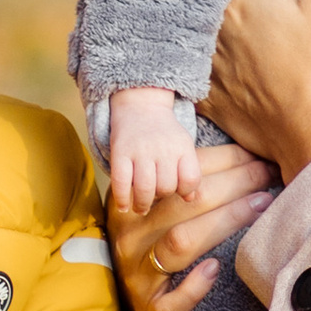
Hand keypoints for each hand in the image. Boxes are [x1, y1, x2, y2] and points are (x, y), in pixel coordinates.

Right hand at [107, 140, 278, 310]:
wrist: (120, 297)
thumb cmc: (151, 241)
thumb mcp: (155, 208)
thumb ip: (186, 185)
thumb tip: (247, 156)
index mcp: (132, 202)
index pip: (180, 174)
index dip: (222, 161)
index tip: (255, 154)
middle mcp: (130, 235)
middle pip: (184, 203)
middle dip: (233, 184)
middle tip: (267, 173)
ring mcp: (137, 274)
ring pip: (182, 241)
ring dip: (225, 220)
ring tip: (260, 205)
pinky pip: (171, 301)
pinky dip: (194, 286)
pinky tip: (216, 269)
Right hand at [109, 88, 203, 211]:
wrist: (141, 103)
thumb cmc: (164, 133)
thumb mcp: (182, 146)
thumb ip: (188, 172)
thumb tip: (189, 200)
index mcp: (182, 146)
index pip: (191, 179)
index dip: (185, 191)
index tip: (177, 191)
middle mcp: (162, 147)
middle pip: (166, 187)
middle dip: (161, 195)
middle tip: (155, 194)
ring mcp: (140, 149)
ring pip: (145, 189)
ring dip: (142, 204)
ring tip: (141, 207)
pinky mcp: (120, 151)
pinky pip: (120, 182)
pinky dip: (122, 199)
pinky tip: (124, 207)